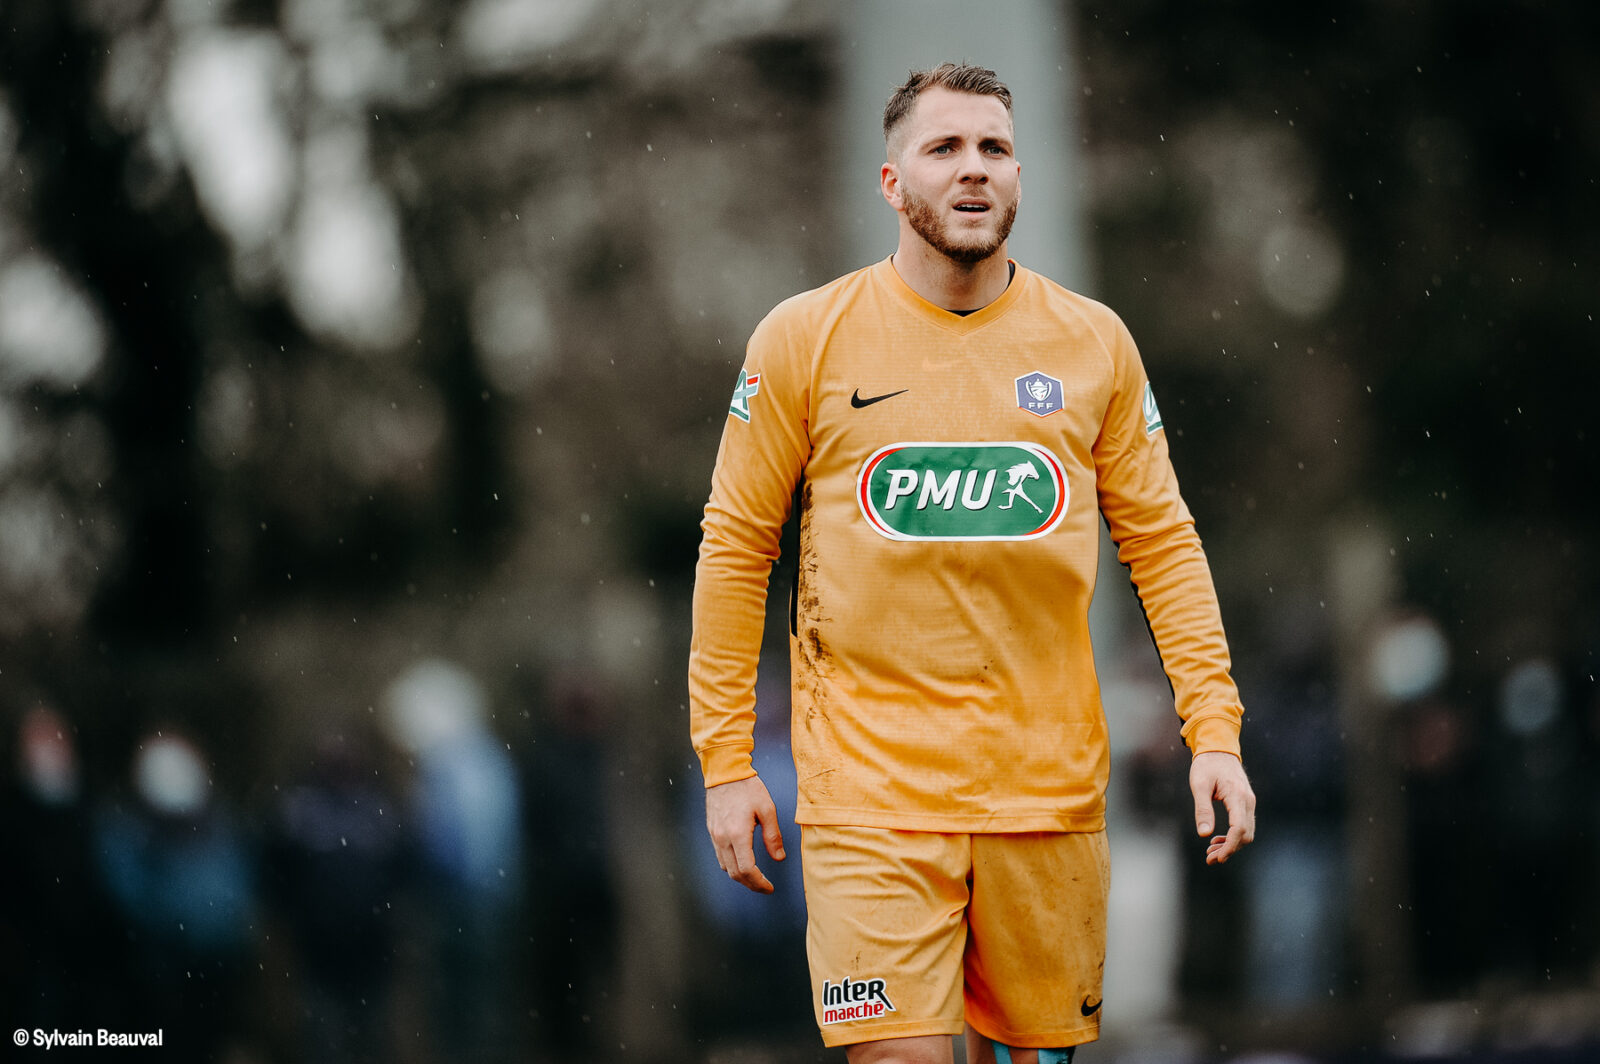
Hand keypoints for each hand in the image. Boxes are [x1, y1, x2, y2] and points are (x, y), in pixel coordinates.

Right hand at [705, 775, 785, 893]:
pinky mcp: (712, 831)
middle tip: (765, 887)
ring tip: (755, 877)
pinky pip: (720, 856)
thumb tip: (779, 858)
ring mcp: (715, 835)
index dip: (759, 883)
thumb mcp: (767, 809)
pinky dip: (731, 865)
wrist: (725, 772)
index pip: (747, 869)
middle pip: (735, 873)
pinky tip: (742, 862)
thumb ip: (773, 836)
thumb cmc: (748, 787)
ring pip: (725, 867)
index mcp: (738, 834)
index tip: (769, 887)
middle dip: (751, 884)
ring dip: (740, 877)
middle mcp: (723, 838)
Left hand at [1190, 750, 1255, 864]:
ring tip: (1211, 853)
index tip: (1217, 858)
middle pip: (1245, 834)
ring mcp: (1249, 802)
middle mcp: (1248, 800)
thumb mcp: (1199, 785)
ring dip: (1231, 845)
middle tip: (1209, 858)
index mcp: (1237, 795)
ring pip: (1246, 832)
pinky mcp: (1245, 803)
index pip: (1239, 828)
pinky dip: (1233, 836)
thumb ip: (1202, 809)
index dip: (1230, 846)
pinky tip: (1217, 840)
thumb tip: (1205, 834)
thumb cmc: (1206, 765)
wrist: (1218, 749)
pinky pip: (1244, 825)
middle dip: (1229, 850)